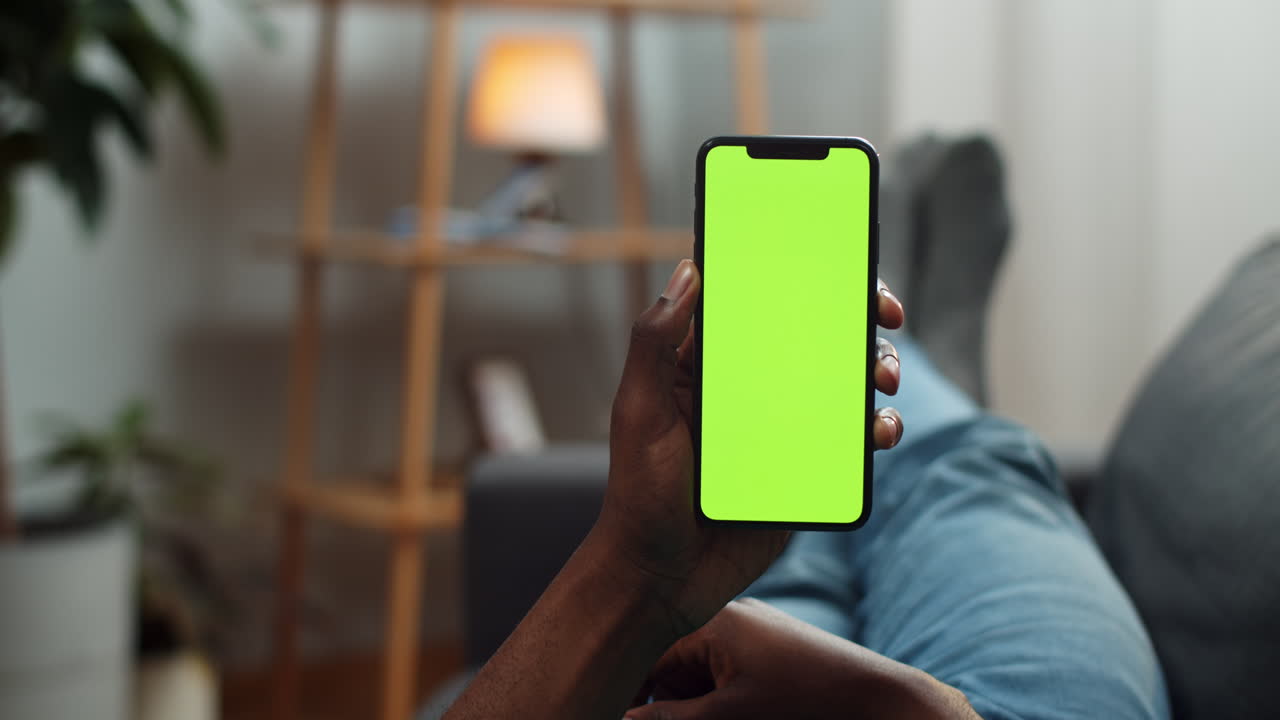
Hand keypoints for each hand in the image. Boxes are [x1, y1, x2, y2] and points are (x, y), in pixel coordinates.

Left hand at [584, 260, 906, 637]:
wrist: (661, 578)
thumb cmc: (638, 494)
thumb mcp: (639, 410)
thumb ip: (655, 342)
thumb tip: (689, 270)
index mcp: (708, 363)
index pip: (759, 302)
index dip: (800, 273)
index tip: (836, 262)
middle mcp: (750, 387)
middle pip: (816, 334)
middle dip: (858, 317)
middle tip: (884, 317)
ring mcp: (782, 427)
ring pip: (843, 382)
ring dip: (876, 368)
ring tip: (883, 380)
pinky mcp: (806, 468)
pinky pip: (851, 439)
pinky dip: (877, 428)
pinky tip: (881, 432)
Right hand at [625, 599, 975, 719]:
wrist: (881, 701)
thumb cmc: (808, 703)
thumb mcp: (729, 716)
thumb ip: (667, 719)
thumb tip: (620, 717)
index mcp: (712, 623)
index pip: (648, 659)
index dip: (632, 695)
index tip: (619, 714)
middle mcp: (728, 618)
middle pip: (673, 668)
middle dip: (669, 705)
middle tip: (675, 719)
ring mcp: (752, 633)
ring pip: (700, 676)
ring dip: (696, 706)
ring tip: (727, 716)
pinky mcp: (771, 651)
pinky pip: (728, 675)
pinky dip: (722, 700)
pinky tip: (743, 713)